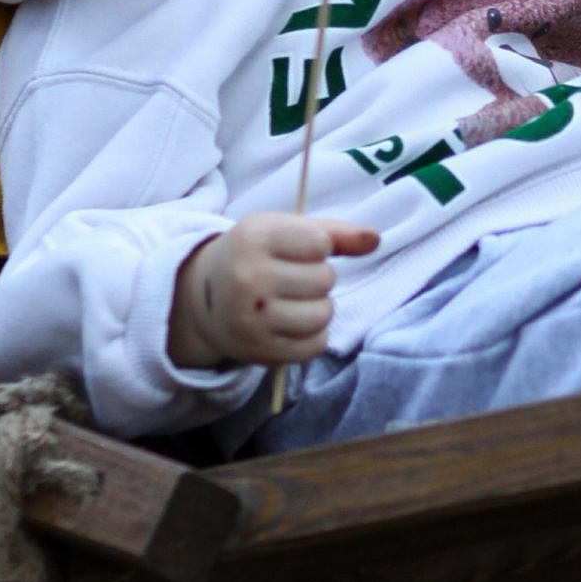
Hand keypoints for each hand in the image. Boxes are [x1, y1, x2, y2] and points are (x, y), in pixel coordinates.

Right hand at [169, 214, 379, 371]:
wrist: (205, 298)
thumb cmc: (256, 256)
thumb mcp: (284, 231)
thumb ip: (334, 232)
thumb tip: (376, 239)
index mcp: (254, 238)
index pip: (320, 242)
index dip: (318, 246)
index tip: (297, 250)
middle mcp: (249, 278)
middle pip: (325, 279)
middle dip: (318, 278)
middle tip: (292, 279)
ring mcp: (252, 318)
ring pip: (323, 314)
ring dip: (319, 308)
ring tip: (295, 301)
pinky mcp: (260, 350)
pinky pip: (315, 345)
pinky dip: (313, 335)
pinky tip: (292, 324)